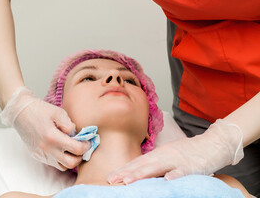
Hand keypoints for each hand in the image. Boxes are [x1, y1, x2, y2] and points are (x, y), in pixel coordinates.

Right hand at [0, 86, 90, 170]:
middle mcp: (46, 149)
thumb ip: (69, 124)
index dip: (86, 146)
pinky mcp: (37, 155)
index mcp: (53, 137)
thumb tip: (76, 135)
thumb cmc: (39, 109)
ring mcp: (41, 154)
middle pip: (71, 163)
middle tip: (82, 147)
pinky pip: (52, 163)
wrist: (19, 112)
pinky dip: (60, 158)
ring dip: (70, 160)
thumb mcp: (58, 112)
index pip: (76, 149)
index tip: (88, 141)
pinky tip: (61, 148)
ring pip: (62, 166)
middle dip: (80, 157)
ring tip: (72, 148)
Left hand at [107, 119, 243, 183]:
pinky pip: (182, 171)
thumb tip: (140, 172)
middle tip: (112, 179)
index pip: (138, 162)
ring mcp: (178, 159)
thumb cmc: (189, 152)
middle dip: (127, 172)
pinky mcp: (192, 165)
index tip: (111, 176)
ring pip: (157, 167)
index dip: (124, 169)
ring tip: (128, 180)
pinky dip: (175, 175)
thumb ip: (156, 164)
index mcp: (159, 154)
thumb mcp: (169, 156)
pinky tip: (166, 180)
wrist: (213, 143)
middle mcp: (165, 155)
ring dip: (142, 174)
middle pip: (143, 165)